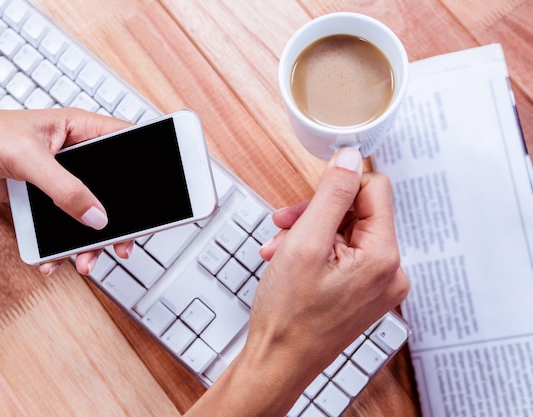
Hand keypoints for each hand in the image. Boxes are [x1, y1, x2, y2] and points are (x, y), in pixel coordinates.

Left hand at [0, 101, 133, 274]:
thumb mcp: (28, 158)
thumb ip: (66, 189)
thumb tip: (97, 216)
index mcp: (78, 129)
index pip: (124, 142)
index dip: (145, 165)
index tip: (157, 193)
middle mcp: (73, 154)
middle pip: (111, 189)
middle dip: (116, 220)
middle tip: (120, 243)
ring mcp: (58, 178)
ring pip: (87, 213)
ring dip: (87, 241)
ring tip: (83, 260)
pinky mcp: (41, 199)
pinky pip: (61, 226)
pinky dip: (59, 246)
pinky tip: (54, 259)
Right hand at [184, 147, 408, 416]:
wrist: (278, 362)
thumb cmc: (289, 317)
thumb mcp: (305, 243)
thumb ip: (331, 195)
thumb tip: (349, 158)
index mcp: (383, 257)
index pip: (375, 190)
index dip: (338, 187)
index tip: (310, 198)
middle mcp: (390, 272)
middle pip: (358, 212)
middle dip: (316, 213)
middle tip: (284, 225)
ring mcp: (377, 285)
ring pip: (346, 233)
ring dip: (310, 233)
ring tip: (279, 249)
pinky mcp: (363, 293)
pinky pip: (344, 255)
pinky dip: (315, 252)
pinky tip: (288, 260)